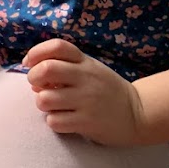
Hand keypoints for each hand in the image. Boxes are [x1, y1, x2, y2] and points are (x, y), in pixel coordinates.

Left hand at [24, 39, 144, 145]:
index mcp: (86, 62)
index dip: (36, 52)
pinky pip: (54, 121)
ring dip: (43, 103)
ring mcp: (87, 100)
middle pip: (46, 69)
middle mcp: (87, 78)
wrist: (139, 115)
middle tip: (38, 86)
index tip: (29, 63)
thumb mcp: (90, 71)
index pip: (57, 46)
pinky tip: (66, 119)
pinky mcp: (87, 122)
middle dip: (33, 77)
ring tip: (55, 105)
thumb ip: (63, 68)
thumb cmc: (105, 91)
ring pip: (44, 99)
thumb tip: (33, 80)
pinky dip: (54, 121)